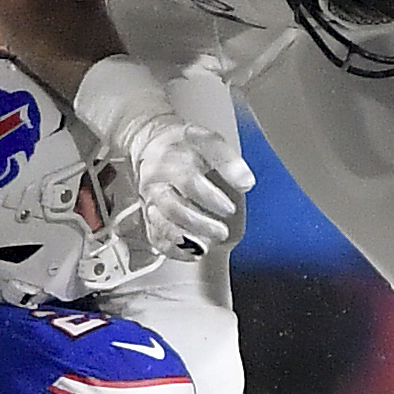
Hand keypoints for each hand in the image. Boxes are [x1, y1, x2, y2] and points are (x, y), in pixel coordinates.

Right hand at [74, 56, 251, 260]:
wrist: (151, 143)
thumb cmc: (183, 144)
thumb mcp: (208, 141)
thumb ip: (228, 160)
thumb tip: (246, 182)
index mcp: (171, 161)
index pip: (187, 181)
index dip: (209, 198)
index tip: (230, 208)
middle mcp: (156, 182)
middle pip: (172, 207)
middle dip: (198, 223)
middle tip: (222, 232)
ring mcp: (149, 200)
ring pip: (160, 224)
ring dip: (184, 239)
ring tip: (206, 247)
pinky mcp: (147, 215)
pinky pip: (154, 236)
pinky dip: (172, 249)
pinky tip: (192, 253)